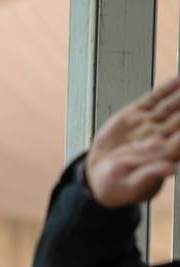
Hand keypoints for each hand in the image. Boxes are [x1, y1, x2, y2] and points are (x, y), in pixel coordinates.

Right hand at [86, 75, 179, 206]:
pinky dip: (166, 88)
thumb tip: (172, 169)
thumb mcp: (130, 187)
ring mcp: (149, 125)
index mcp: (165, 155)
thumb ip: (151, 176)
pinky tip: (178, 80)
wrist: (96, 176)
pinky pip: (153, 99)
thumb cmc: (116, 186)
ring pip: (172, 105)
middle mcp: (161, 137)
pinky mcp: (135, 116)